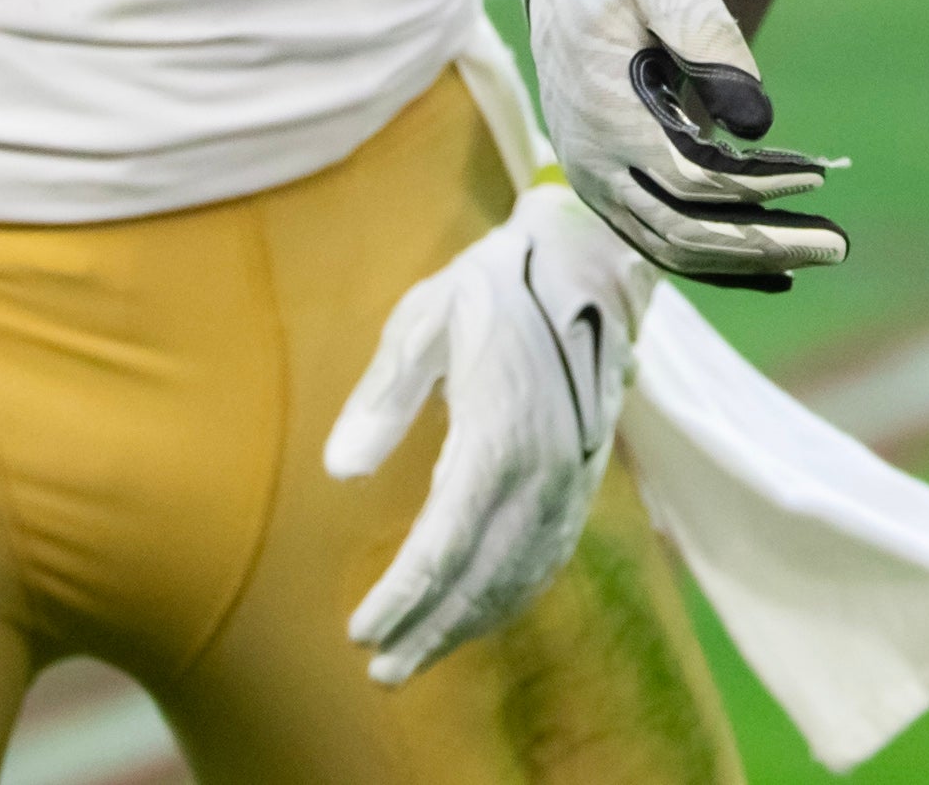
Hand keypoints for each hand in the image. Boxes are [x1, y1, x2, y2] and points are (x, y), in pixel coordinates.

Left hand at [325, 183, 659, 682]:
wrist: (589, 258)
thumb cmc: (492, 284)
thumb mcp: (423, 320)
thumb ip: (384, 397)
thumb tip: (339, 471)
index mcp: (497, 437)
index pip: (443, 546)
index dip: (402, 599)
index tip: (360, 633)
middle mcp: (542, 473)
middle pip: (480, 579)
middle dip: (430, 631)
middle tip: (381, 671)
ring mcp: (572, 480)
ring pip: (519, 578)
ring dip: (469, 625)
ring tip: (419, 657)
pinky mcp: (586, 478)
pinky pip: (550, 558)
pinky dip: (512, 597)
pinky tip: (482, 614)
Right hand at [520, 0, 845, 289]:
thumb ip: (708, 38)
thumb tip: (758, 123)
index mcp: (606, 116)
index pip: (690, 178)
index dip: (756, 185)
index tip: (817, 174)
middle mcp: (595, 166)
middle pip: (682, 231)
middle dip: (763, 243)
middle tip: (838, 245)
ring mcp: (599, 186)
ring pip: (674, 248)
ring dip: (749, 259)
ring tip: (821, 250)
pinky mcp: (614, 191)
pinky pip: (666, 244)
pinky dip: (721, 264)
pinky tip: (779, 274)